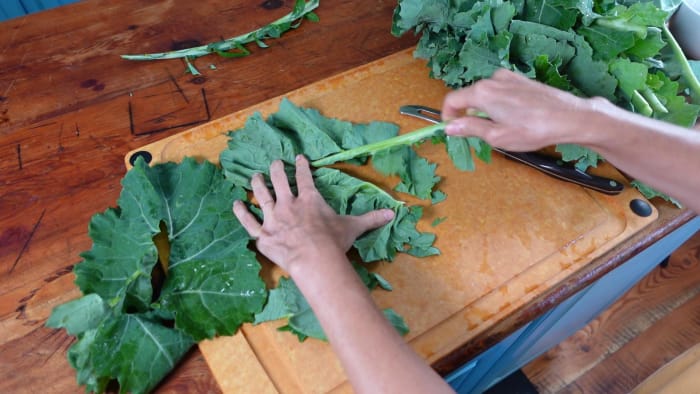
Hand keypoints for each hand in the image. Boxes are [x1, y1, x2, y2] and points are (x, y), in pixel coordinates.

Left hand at [232, 155, 394, 272]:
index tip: (299, 158)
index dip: (303, 166)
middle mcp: (289, 204)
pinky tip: (235, 204)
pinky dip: (240, 213)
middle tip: (275, 163)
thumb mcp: (353, 226)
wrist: (314, 258)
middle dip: (277, 170)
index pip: (305, 177)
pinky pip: (248, 222)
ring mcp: (273, 218)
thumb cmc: (333, 241)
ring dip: (258, 184)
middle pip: (280, 181)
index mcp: (309, 199)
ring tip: (254, 176)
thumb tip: (392, 213)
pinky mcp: (263, 235)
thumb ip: (370, 218)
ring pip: (262, 196)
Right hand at [441, 68, 611, 150]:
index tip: (452, 130)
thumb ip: (470, 129)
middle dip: (467, 115)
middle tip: (477, 136)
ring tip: (499, 130)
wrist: (571, 117)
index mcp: (482, 92)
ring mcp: (509, 77)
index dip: (447, 116)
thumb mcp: (497, 136)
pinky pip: (500, 92)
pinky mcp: (522, 80)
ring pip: (485, 94)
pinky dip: (498, 105)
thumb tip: (449, 127)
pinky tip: (513, 120)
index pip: (452, 100)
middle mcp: (493, 79)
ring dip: (484, 111)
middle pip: (469, 96)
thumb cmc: (533, 130)